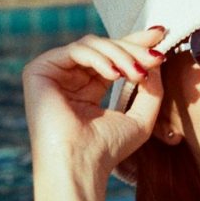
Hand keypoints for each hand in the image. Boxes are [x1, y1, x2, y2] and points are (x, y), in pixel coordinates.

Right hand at [21, 26, 168, 178]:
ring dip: (120, 55)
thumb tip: (156, 58)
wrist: (80, 165)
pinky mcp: (38, 70)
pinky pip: (75, 51)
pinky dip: (99, 58)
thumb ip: (151, 88)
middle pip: (103, 46)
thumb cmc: (107, 149)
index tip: (161, 34)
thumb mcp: (141, 117)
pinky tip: (115, 75)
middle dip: (133, 48)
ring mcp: (53, 73)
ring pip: (91, 44)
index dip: (135, 43)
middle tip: (156, 57)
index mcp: (87, 88)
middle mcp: (69, 78)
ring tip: (136, 74)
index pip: (112, 57)